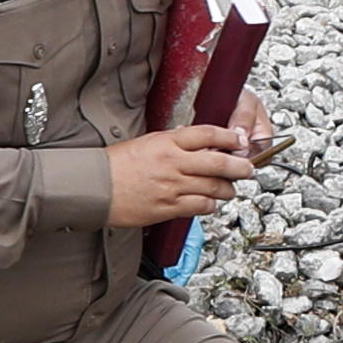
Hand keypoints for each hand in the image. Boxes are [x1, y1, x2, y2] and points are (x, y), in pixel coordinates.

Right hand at [105, 124, 258, 228]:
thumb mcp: (147, 142)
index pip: (208, 134)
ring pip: (213, 187)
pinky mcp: (166, 208)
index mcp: (167, 142)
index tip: (240, 141)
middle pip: (218, 162)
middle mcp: (173, 163)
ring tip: (230, 189)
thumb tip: (198, 142)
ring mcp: (171, 187)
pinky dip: (209, 206)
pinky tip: (210, 204)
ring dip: (227, 189)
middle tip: (249, 168)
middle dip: (240, 166)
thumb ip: (173, 142)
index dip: (229, 137)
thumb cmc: (116, 164)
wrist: (93, 187)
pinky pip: (199, 207)